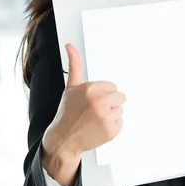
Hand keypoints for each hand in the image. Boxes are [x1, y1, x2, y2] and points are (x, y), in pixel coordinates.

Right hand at [44, 43, 126, 158]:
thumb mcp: (70, 87)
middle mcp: (99, 102)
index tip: (91, 101)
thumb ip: (74, 64)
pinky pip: (121, 123)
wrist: (63, 139)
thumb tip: (70, 45)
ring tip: (95, 119)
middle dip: (109, 102)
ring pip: (120, 110)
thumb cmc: (67, 113)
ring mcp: (106, 117)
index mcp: (90, 89)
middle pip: (120, 97)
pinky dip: (112, 127)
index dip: (102, 94)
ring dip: (110, 115)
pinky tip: (98, 127)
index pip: (112, 87)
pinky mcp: (111, 131)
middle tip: (95, 110)